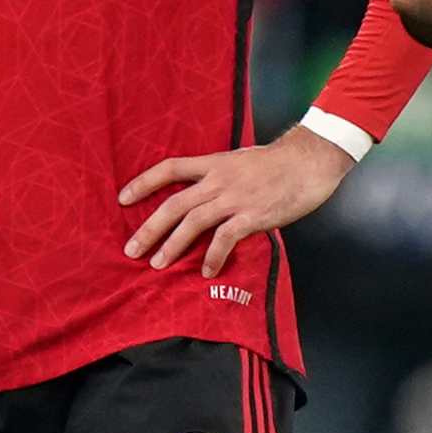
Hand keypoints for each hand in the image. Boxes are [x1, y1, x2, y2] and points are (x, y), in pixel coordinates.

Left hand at [118, 126, 357, 275]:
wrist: (309, 161)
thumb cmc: (277, 163)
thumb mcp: (239, 161)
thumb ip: (219, 176)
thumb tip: (202, 195)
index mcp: (213, 163)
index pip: (170, 169)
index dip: (144, 182)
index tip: (122, 198)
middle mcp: (218, 180)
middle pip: (174, 204)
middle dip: (149, 228)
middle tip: (131, 249)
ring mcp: (234, 198)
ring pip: (193, 222)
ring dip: (173, 246)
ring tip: (158, 264)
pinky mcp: (252, 216)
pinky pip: (225, 239)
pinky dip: (212, 256)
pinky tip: (205, 272)